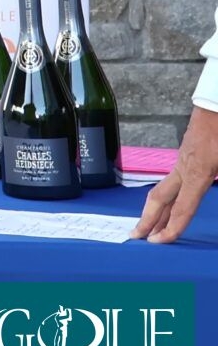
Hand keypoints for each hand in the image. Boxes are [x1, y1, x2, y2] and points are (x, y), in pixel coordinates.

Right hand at [134, 105, 217, 243]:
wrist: (217, 103)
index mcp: (198, 173)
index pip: (182, 208)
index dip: (171, 228)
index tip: (158, 242)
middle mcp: (184, 170)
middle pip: (159, 200)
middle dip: (147, 220)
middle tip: (135, 236)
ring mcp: (181, 162)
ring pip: (162, 190)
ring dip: (153, 210)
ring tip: (146, 225)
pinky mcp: (185, 156)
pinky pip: (170, 182)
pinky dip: (164, 197)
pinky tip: (166, 203)